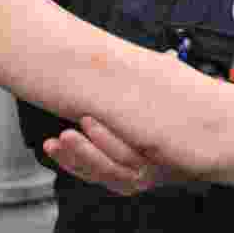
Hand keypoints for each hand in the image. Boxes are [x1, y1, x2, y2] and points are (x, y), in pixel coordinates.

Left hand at [43, 49, 192, 194]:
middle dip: (86, 150)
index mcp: (161, 157)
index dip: (106, 139)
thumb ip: (169, 80)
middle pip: (111, 168)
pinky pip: (86, 173)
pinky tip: (53, 148)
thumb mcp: (177, 100)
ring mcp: (124, 178)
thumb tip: (169, 54)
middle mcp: (143, 173)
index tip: (85, 119)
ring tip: (55, 142)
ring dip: (73, 157)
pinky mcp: (107, 177)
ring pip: (96, 173)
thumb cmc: (175, 119)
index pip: (130, 155)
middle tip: (67, 134)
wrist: (180, 150)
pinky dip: (68, 161)